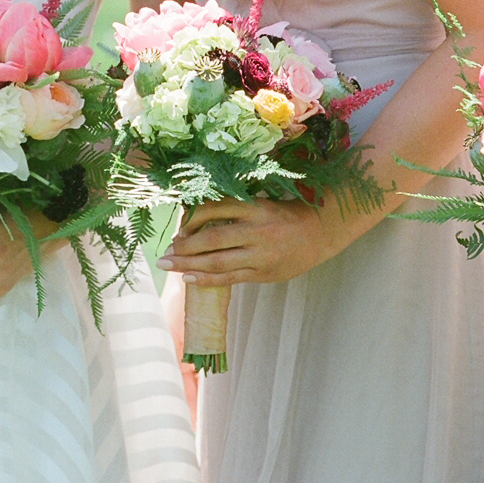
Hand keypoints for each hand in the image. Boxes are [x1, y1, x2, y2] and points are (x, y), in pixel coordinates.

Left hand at [160, 195, 358, 288]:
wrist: (319, 233)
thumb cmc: (284, 215)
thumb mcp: (260, 204)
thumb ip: (234, 210)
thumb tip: (195, 216)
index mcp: (254, 207)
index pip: (215, 209)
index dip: (192, 219)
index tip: (178, 227)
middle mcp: (256, 230)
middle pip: (212, 239)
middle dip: (184, 247)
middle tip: (164, 253)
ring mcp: (260, 254)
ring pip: (218, 262)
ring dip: (189, 265)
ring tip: (169, 265)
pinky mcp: (263, 273)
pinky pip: (230, 278)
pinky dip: (207, 279)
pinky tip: (189, 279)